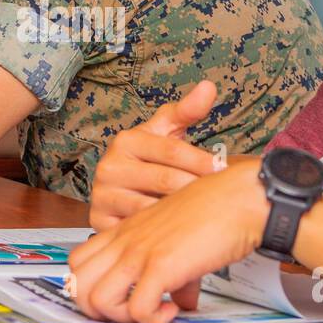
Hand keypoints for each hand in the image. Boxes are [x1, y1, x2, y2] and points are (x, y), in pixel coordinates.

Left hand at [69, 159, 267, 322]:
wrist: (238, 197)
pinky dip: (153, 320)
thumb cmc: (215, 210)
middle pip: (76, 284)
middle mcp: (125, 241)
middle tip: (129, 313)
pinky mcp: (161, 265)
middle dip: (98, 310)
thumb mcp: (179, 237)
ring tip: (151, 312)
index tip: (121, 298)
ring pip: (96, 300)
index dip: (91, 289)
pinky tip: (173, 309)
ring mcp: (139, 252)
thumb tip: (181, 301)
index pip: (78, 263)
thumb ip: (170, 269)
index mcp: (124, 231)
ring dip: (121, 317)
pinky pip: (137, 309)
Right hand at [88, 80, 221, 232]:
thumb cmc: (149, 157)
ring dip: (179, 215)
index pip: (171, 150)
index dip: (201, 160)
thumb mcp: (166, 131)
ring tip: (204, 217)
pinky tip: (179, 235)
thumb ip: (188, 111)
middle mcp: (110, 166)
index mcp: (127, 140)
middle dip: (195, 189)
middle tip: (220, 198)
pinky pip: (135, 230)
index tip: (223, 170)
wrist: (121, 185)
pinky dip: (158, 234)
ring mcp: (102, 195)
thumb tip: (208, 87)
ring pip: (151, 208)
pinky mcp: (100, 221)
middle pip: (164, 180)